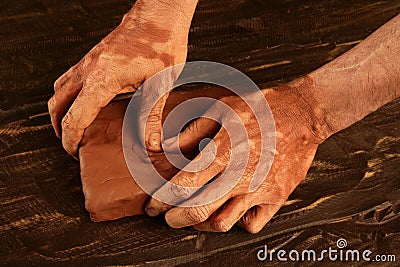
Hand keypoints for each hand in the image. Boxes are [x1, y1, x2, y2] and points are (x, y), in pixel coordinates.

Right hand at [48, 0, 196, 156]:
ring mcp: (88, 62)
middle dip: (60, 127)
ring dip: (60, 110)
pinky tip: (85, 101)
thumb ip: (151, 116)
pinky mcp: (93, 57)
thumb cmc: (161, 44)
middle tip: (72, 142)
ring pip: (59, 89)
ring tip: (73, 125)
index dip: (71, 139)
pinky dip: (69, 95)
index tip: (73, 151)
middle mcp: (88, 70)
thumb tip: (151, 142)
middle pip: (57, 104)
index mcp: (101, 80)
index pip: (75, 117)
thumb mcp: (159, 85)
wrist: (159, 16)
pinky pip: (69, 78)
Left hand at [145, 76, 326, 232]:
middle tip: (167, 217)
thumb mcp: (220, 109)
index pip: (182, 185)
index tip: (153, 206)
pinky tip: (230, 212)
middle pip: (198, 211)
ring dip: (201, 225)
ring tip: (195, 216)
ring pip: (222, 223)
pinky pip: (251, 224)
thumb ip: (190, 131)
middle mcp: (240, 175)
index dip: (161, 200)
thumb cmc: (259, 109)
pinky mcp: (276, 197)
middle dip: (175, 219)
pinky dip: (236, 223)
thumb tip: (164, 148)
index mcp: (222, 152)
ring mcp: (259, 189)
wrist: (301, 114)